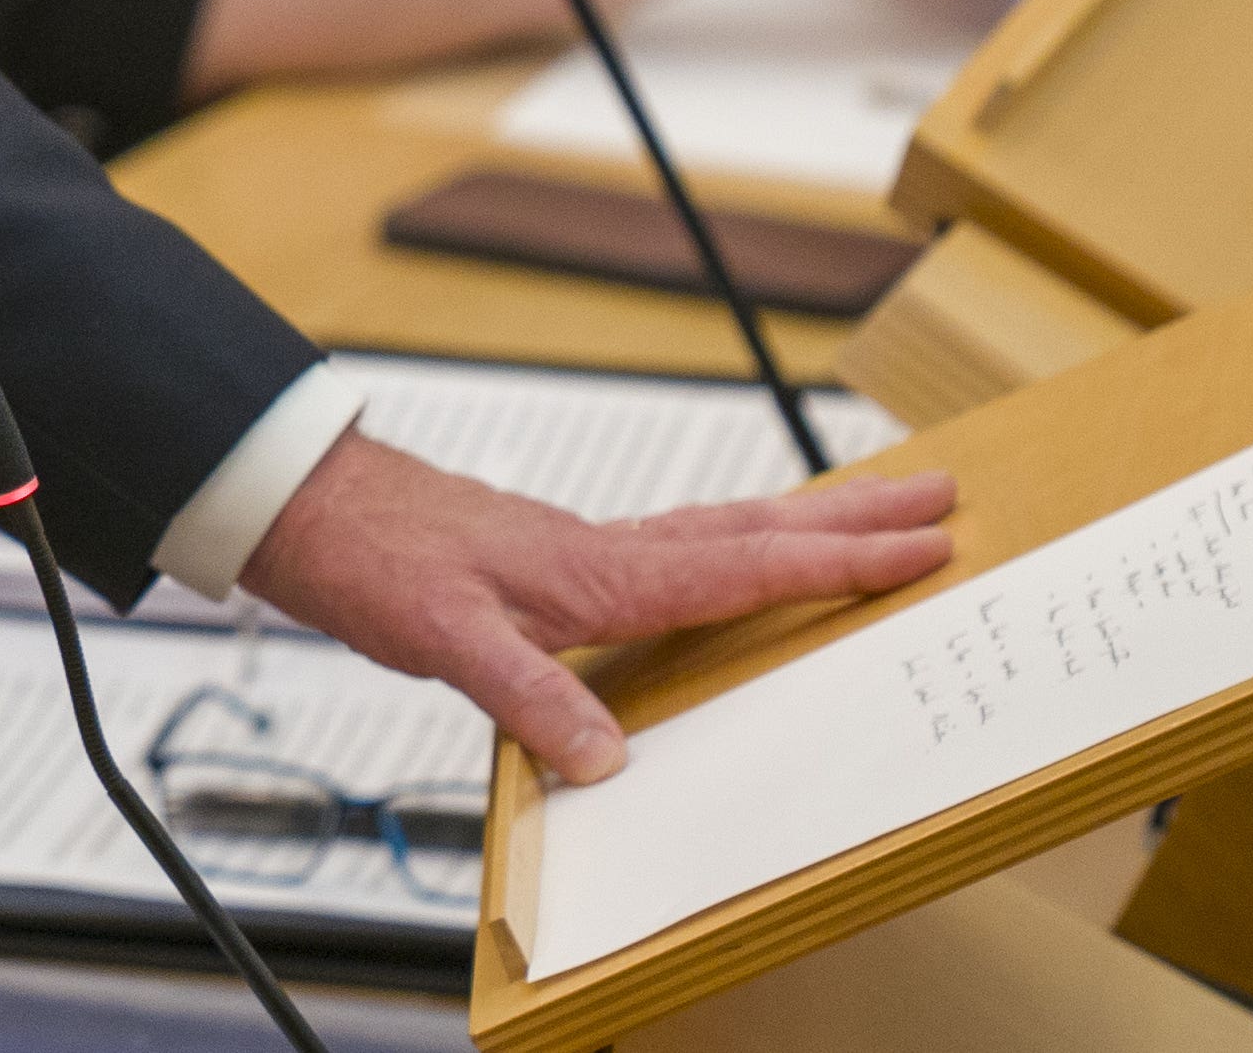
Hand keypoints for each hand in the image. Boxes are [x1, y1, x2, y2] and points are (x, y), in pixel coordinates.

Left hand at [238, 431, 956, 780]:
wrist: (305, 505)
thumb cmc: (371, 560)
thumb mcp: (441, 639)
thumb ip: (528, 697)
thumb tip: (609, 761)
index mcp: (601, 573)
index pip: (744, 567)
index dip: (837, 562)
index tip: (926, 546)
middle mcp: (609, 552)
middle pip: (756, 528)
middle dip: (855, 517)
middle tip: (947, 490)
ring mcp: (589, 552)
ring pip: (724, 529)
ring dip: (805, 522)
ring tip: (877, 508)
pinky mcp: (561, 562)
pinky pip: (679, 547)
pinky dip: (735, 545)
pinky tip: (740, 559)